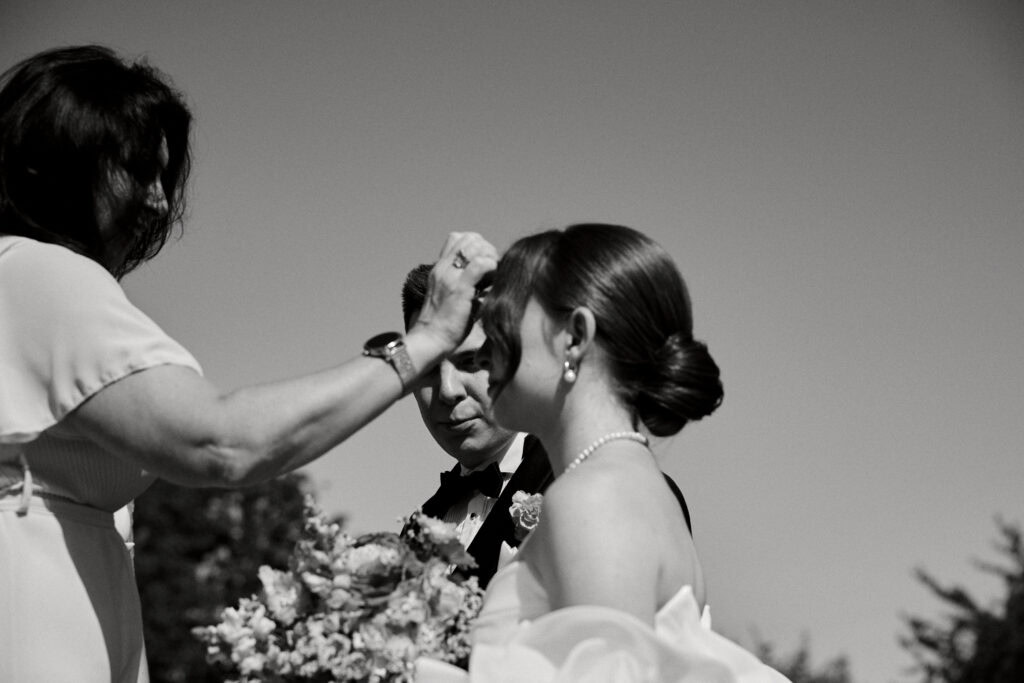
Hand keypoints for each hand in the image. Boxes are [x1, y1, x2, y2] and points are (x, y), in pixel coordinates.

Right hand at [412, 232, 497, 351]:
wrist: (430, 340)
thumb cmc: (444, 324)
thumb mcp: (451, 296)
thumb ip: (465, 282)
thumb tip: (489, 277)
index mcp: (440, 268)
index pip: (458, 238)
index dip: (477, 245)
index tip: (486, 262)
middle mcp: (443, 268)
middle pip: (469, 238)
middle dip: (487, 248)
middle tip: (494, 268)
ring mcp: (450, 277)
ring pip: (475, 246)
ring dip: (490, 256)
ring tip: (494, 275)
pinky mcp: (460, 288)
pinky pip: (480, 264)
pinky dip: (492, 267)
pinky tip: (493, 281)